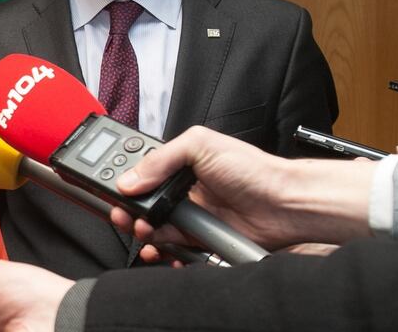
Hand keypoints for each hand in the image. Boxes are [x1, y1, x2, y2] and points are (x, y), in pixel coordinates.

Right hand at [108, 126, 375, 250]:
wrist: (284, 204)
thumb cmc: (252, 169)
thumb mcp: (200, 145)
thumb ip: (161, 158)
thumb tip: (129, 179)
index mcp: (178, 163)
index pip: (139, 171)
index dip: (123, 181)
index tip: (112, 190)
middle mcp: (180, 189)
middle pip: (141, 202)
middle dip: (126, 209)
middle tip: (121, 213)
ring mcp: (189, 215)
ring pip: (152, 227)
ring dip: (140, 231)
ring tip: (142, 230)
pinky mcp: (199, 239)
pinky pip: (172, 248)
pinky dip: (160, 252)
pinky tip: (157, 249)